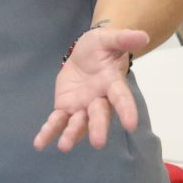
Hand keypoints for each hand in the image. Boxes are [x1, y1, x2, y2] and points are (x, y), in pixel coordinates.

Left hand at [34, 25, 147, 152]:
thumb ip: (123, 38)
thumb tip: (142, 36)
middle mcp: (99, 100)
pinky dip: (49, 132)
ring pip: (78, 123)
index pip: (122, 98)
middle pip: (99, 115)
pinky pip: (57, 121)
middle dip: (98, 128)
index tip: (131, 125)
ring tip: (64, 146)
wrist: (86, 53)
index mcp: (112, 83)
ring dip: (72, 135)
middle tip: (98, 143)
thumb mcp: (109, 38)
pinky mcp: (66, 108)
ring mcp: (82, 106)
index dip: (127, 110)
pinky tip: (39, 144)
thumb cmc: (101, 47)